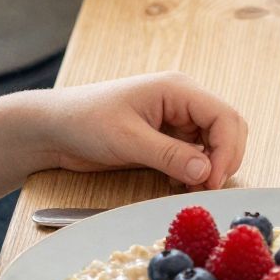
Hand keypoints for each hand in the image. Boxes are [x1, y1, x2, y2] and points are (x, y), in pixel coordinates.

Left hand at [34, 73, 248, 189]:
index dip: (226, 150)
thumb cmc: (84, 121)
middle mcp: (184, 101)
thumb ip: (169, 155)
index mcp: (179, 89)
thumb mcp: (127, 139)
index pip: (224, 116)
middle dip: (224, 159)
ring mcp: (177, 119)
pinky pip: (196, 154)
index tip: (212, 181)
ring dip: (211, 168)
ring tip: (193, 189)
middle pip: (227, 129)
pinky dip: (195, 172)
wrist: (52, 128)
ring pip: (214, 144)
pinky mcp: (167, 137)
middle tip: (208, 188)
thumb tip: (207, 172)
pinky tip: (178, 184)